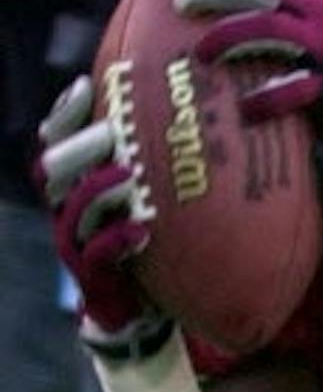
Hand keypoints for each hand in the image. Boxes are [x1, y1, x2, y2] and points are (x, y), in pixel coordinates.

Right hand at [34, 75, 173, 361]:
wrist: (149, 304)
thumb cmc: (156, 237)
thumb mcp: (157, 193)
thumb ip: (161, 158)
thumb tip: (201, 107)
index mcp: (78, 181)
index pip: (55, 140)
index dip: (65, 115)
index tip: (88, 87)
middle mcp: (69, 208)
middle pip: (52, 169)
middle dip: (78, 147)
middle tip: (112, 132)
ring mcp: (77, 242)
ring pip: (70, 209)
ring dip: (97, 190)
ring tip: (126, 173)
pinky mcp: (92, 275)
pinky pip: (95, 255)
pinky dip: (116, 240)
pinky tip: (140, 231)